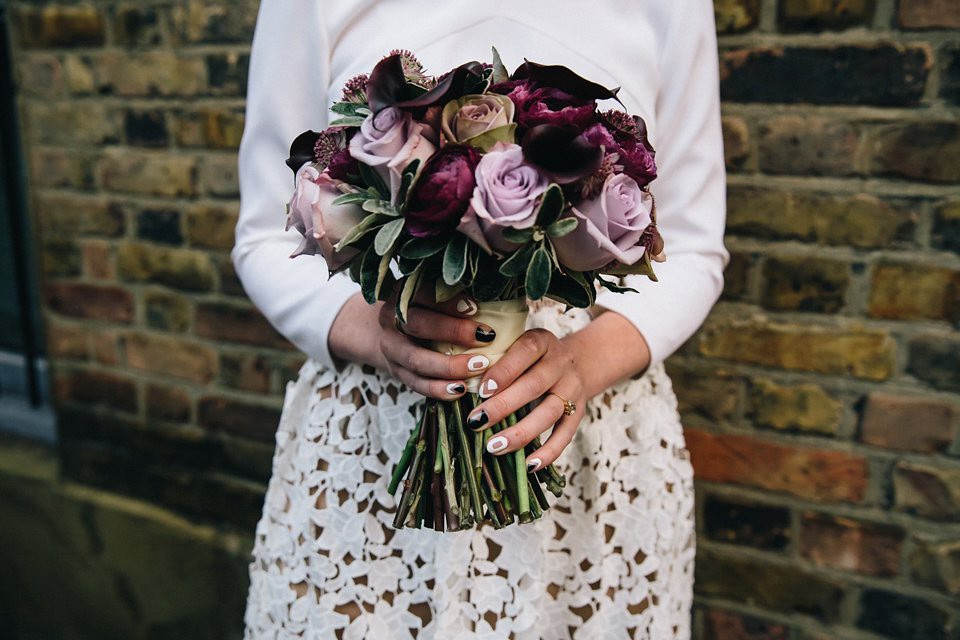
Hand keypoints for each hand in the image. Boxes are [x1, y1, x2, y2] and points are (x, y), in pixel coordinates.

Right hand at [328, 288, 498, 400]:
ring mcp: (391, 349)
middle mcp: (391, 320)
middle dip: (453, 331)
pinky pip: (417, 384)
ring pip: (417, 360)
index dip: (449, 302)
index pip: (423, 295)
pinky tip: (461, 390)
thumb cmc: (418, 310)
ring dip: (450, 366)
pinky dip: (439, 389)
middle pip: (418, 325)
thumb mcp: (427, 296)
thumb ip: (450, 295)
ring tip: (479, 366)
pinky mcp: (396, 372)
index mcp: (401, 295)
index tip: (476, 308)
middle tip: (485, 336)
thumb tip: (491, 295)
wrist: (377, 332)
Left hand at [462, 328, 586, 471]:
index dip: (504, 371)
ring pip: (549, 412)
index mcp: (542, 341)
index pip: (525, 351)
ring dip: (521, 432)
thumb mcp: (518, 346)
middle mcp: (561, 363)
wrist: (579, 362)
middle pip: (534, 386)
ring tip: (494, 447)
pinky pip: (565, 435)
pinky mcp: (579, 412)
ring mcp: (572, 389)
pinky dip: (548, 452)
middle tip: (476, 422)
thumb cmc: (533, 358)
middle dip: (503, 406)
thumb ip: (496, 360)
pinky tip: (528, 465)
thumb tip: (461, 388)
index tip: (481, 390)